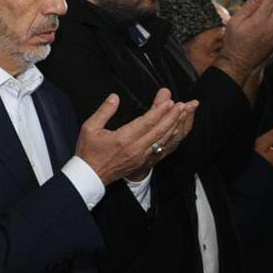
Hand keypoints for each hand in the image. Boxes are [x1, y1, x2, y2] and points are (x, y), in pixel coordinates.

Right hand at [76, 88, 195, 185]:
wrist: (90, 176)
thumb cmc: (88, 151)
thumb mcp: (89, 128)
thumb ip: (104, 111)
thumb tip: (115, 97)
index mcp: (123, 139)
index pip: (147, 122)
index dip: (160, 111)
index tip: (169, 101)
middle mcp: (135, 148)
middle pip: (160, 130)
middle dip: (173, 116)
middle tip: (182, 105)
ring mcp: (141, 156)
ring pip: (163, 140)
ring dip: (175, 126)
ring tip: (183, 114)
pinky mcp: (143, 161)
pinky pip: (161, 149)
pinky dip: (171, 138)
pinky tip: (176, 130)